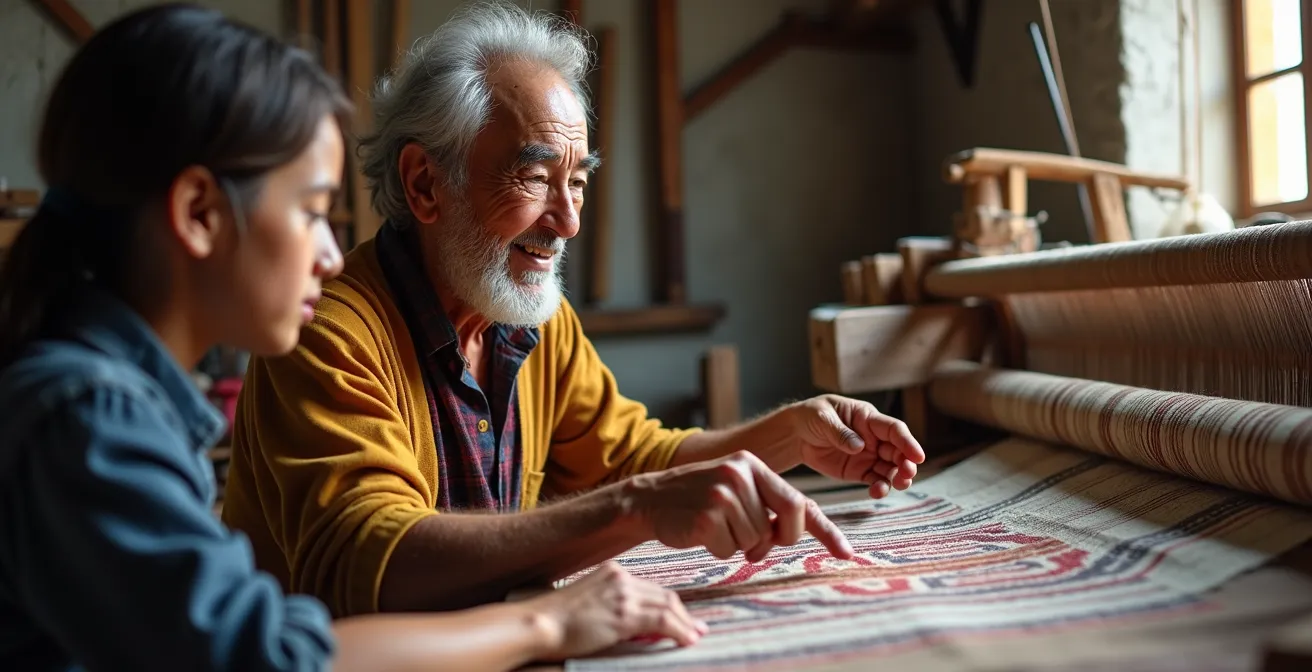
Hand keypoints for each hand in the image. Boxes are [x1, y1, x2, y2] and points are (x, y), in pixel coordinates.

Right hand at [533, 562, 705, 660]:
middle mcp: (621, 578)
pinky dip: (680, 630)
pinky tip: (687, 640)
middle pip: (663, 594)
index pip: (650, 588)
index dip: (669, 604)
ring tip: (695, 636)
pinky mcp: (624, 614)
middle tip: (696, 628)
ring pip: (668, 606)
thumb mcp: (587, 602)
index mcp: (612, 572)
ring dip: (685, 623)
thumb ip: (610, 604)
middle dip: (683, 613)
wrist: (539, 623)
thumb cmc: (555, 619)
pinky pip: (663, 621)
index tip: (681, 617)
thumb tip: (632, 623)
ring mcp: (623, 595)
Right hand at [626, 450, 854, 562]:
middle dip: (774, 541)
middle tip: (754, 545)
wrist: (649, 499)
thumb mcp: (735, 489)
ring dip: (738, 544)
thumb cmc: (697, 500)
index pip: (799, 501)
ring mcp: (723, 494)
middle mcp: (740, 474)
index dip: (826, 531)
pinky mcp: (707, 517)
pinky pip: (730, 549)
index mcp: (753, 465)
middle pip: (783, 525)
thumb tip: (793, 531)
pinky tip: (701, 532)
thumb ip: (765, 504)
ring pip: (755, 540)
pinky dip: (718, 550)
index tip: (846, 553)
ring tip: (715, 527)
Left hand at [791, 395, 925, 497]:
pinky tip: (877, 492)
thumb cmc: (812, 416)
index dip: (908, 442)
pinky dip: (879, 487)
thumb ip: (840, 432)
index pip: (894, 430)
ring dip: (897, 478)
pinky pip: (875, 481)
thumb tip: (859, 446)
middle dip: (906, 463)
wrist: (796, 434)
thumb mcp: (823, 418)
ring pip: (891, 469)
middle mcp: (874, 438)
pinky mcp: (860, 471)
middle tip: (907, 474)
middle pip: (898, 451)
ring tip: (894, 486)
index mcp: (868, 418)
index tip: (918, 456)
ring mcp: (869, 456)